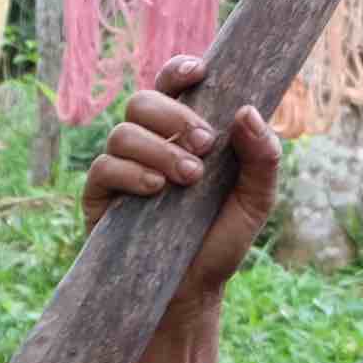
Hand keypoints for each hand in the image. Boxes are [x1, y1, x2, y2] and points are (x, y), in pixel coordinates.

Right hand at [79, 54, 282, 325]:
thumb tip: (247, 110)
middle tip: (204, 144)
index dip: (180, 69)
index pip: (172, 85)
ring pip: (123, 132)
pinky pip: (104, 167)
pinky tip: (155, 190)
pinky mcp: (99, 197)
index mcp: (183, 133)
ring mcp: (120, 169)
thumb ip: (263, 156)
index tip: (201, 72)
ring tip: (186, 180)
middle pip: (142, 100)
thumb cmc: (220, 242)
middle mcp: (148, 144)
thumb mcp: (256, 200)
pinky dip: (131, 172)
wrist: (190, 293)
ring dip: (158, 148)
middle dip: (175, 115)